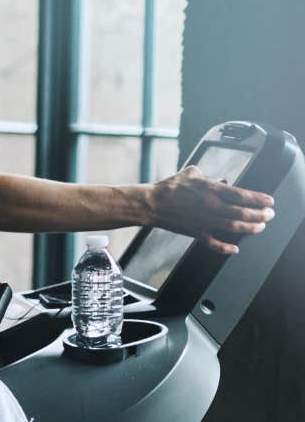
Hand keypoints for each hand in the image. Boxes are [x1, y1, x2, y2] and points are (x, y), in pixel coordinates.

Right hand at [148, 166, 274, 254]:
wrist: (151, 204)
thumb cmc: (168, 187)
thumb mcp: (190, 173)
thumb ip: (206, 175)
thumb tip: (213, 178)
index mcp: (212, 190)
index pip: (243, 195)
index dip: (259, 199)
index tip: (269, 201)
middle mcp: (212, 207)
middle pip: (244, 213)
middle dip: (261, 215)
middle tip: (269, 215)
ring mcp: (205, 221)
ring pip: (235, 228)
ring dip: (251, 228)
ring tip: (260, 227)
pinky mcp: (196, 233)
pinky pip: (214, 243)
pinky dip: (226, 248)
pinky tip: (235, 249)